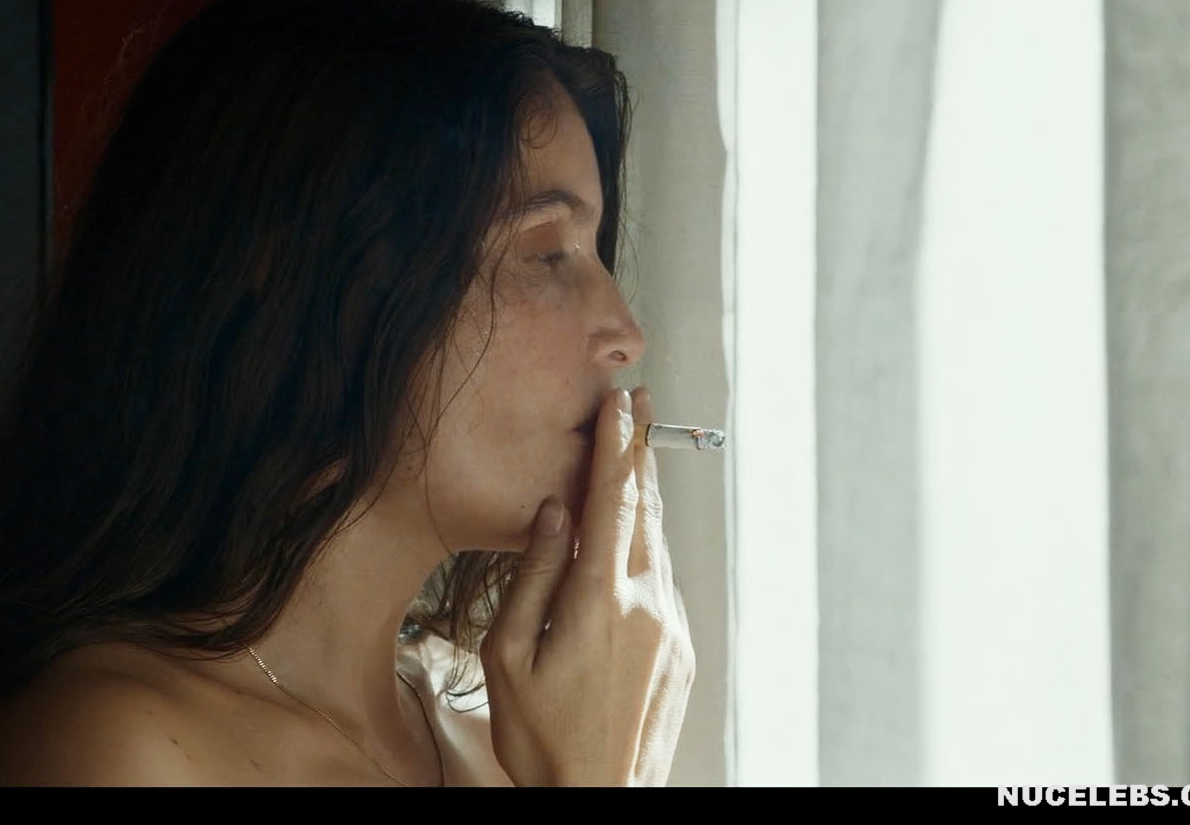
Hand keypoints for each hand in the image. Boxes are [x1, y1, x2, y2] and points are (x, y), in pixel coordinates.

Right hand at [481, 386, 695, 786]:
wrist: (600, 798)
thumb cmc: (542, 740)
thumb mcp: (508, 655)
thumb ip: (533, 575)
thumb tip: (552, 515)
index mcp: (600, 601)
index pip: (612, 501)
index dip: (615, 445)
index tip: (618, 404)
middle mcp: (648, 606)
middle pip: (646, 510)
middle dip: (639, 452)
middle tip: (637, 406)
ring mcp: (672, 629)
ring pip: (658, 544)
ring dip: (643, 498)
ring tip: (631, 459)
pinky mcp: (681, 651)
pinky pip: (663, 582)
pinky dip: (646, 549)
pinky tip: (628, 542)